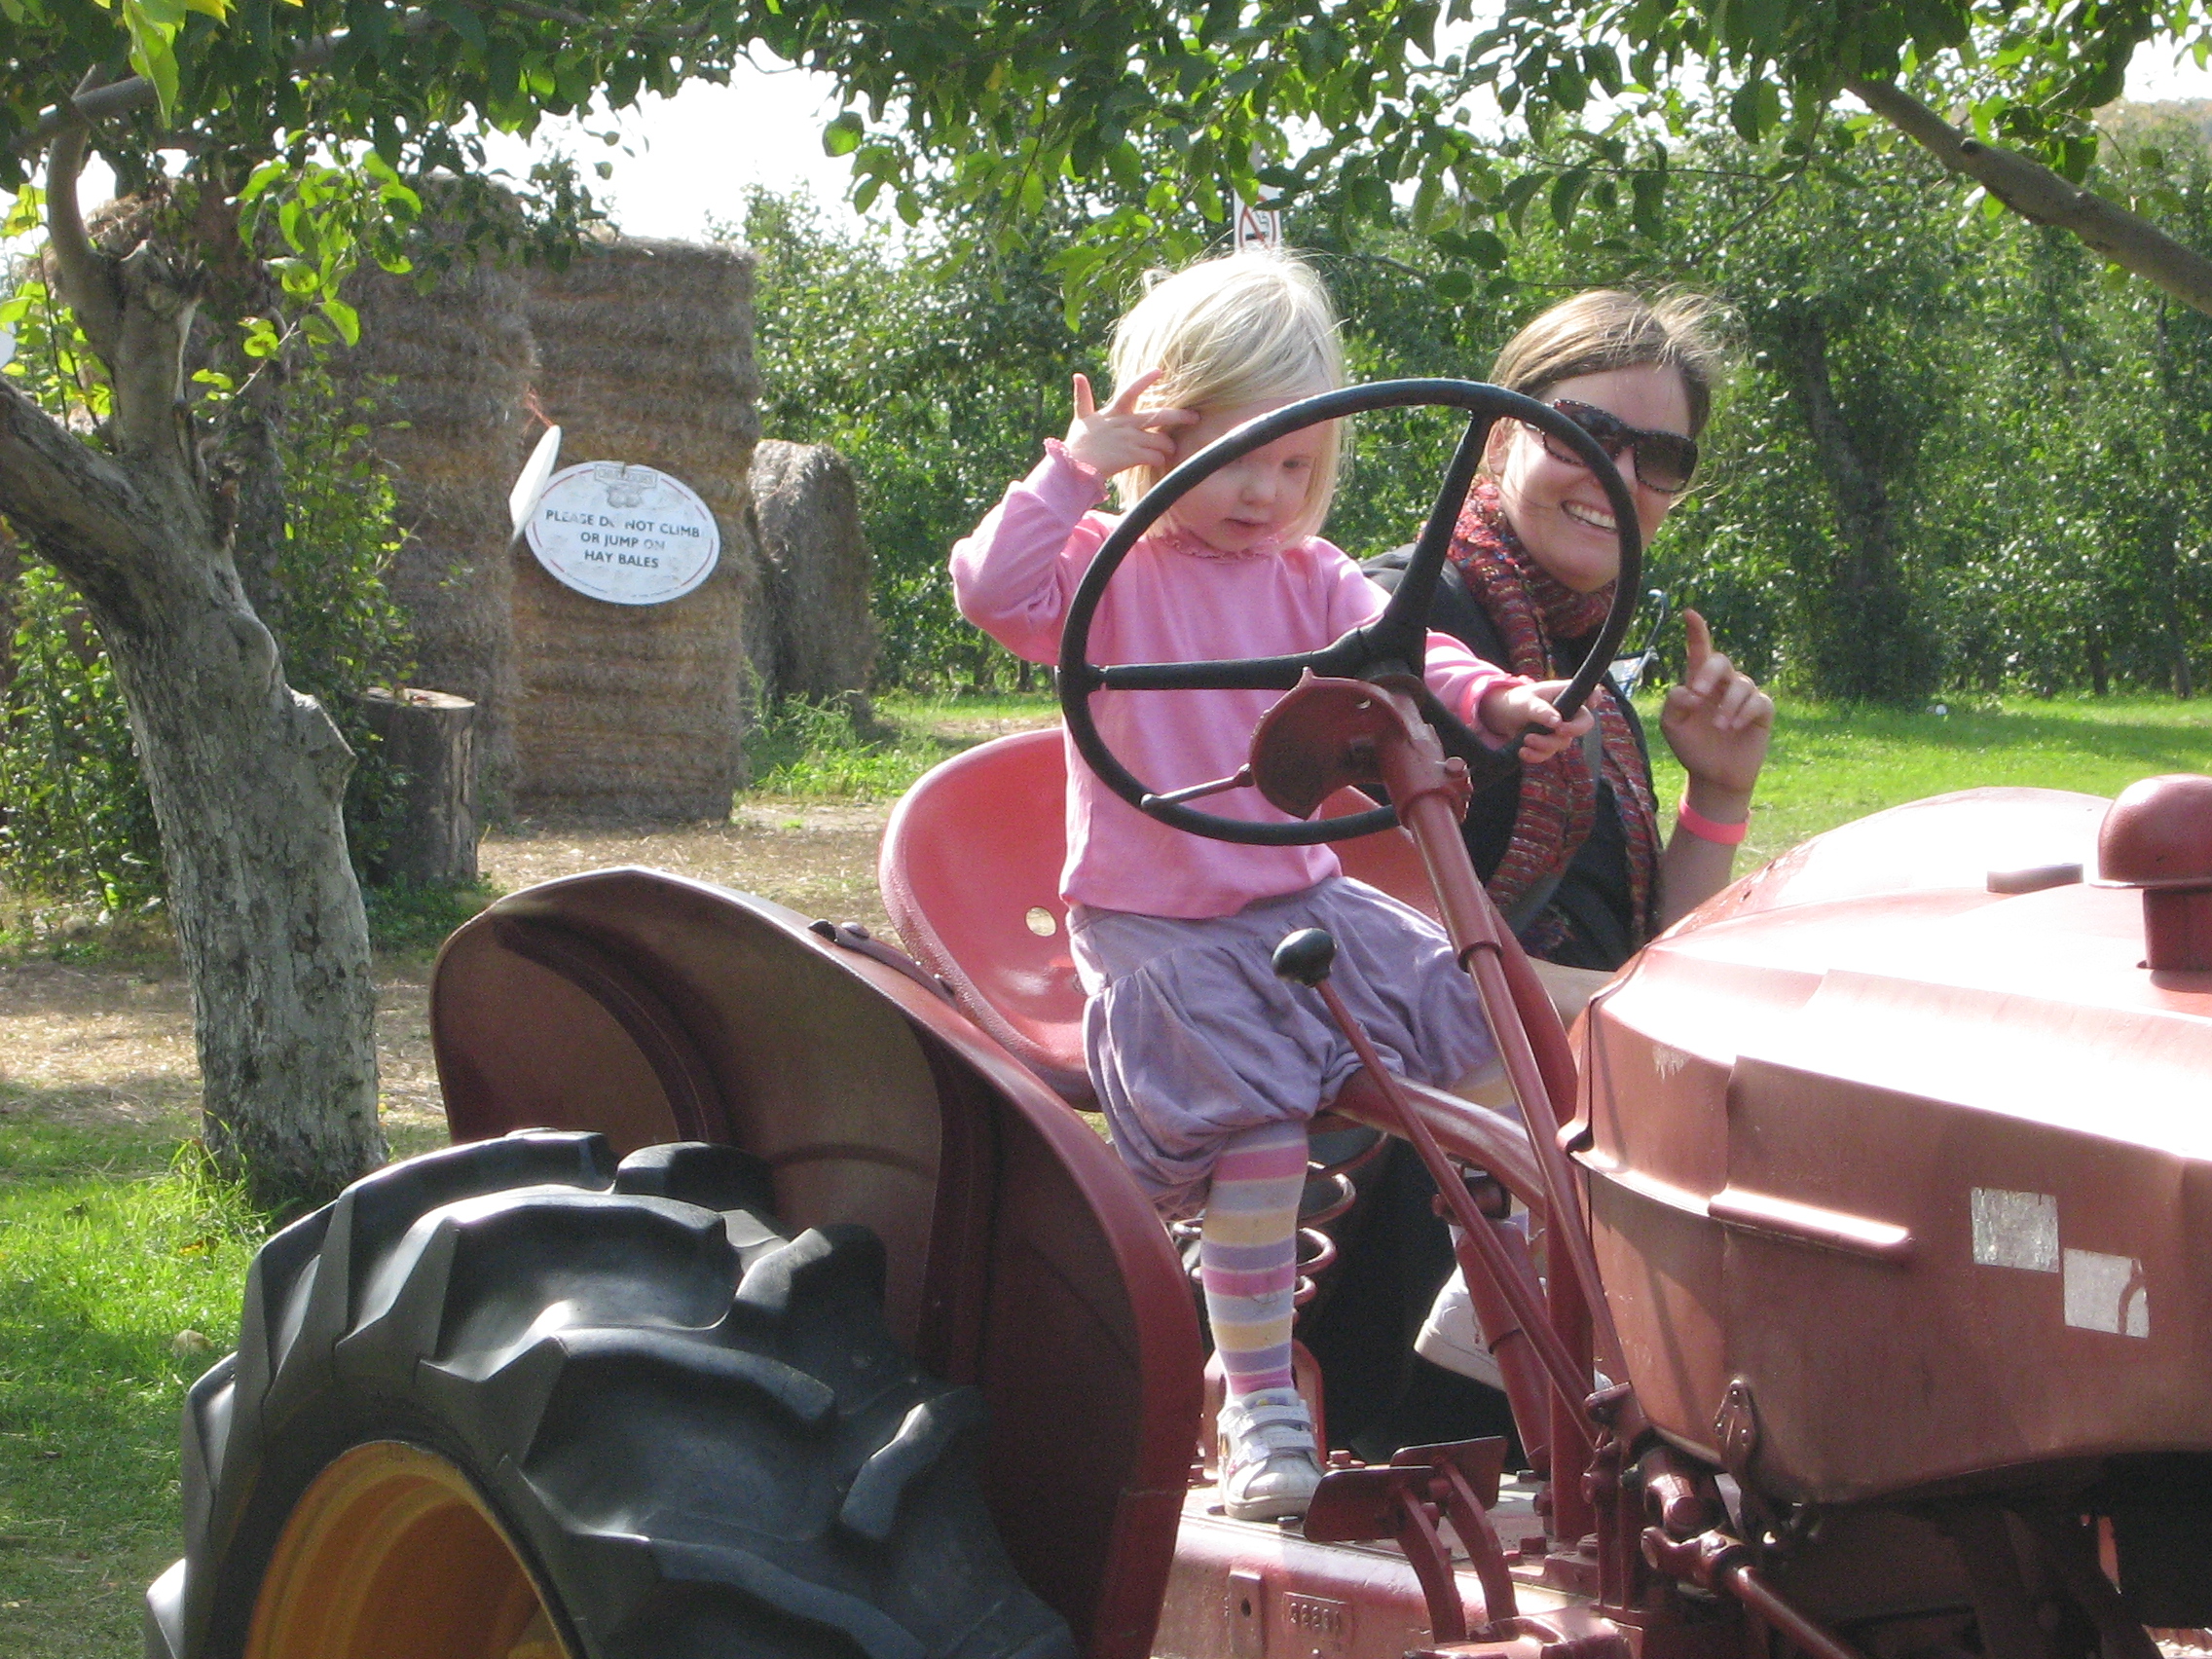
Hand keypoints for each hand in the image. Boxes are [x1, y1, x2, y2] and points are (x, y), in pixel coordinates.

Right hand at [1063, 368, 1196, 477]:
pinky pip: (1155, 456)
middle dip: (1180, 415)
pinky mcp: (1131, 457)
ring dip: (1168, 446)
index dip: (1145, 379)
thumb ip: (1083, 397)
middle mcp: (1124, 423)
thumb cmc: (1078, 444)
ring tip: (1169, 449)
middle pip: (1158, 415)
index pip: (1131, 390)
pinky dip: (1159, 459)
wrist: (1073, 467)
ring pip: (1160, 440)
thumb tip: (1077, 375)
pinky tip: (1158, 461)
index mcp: (1113, 412)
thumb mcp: (1081, 418)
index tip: (1159, 370)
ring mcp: (1129, 440)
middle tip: (1194, 417)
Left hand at [1478, 677, 1594, 762]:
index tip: (1590, 704)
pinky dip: (1536, 755)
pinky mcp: (1549, 743)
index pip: (1590, 692)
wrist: (1500, 716)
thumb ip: (1541, 711)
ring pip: (1563, 742)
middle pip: (1585, 724)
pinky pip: (1549, 754)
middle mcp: (1567, 712)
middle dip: (1573, 730)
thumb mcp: (1525, 702)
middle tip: (1559, 730)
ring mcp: (1559, 729)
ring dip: (1545, 744)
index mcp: (1565, 693)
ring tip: (1526, 739)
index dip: (1595, 697)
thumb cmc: (1516, 701)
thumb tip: (1558, 722)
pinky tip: (1522, 751)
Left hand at [1659, 609, 1771, 803]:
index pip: (1699, 652)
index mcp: (1699, 683)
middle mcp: (1723, 684)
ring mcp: (1744, 696)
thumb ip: (1673, 704)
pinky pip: (1758, 702)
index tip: (1689, 613)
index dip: (1696, 632)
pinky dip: (1744, 713)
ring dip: (1728, 705)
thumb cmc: (1692, 747)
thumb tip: (1689, 690)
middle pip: (1720, 661)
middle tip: (1698, 695)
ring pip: (1741, 684)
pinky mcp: (1762, 711)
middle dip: (1709, 674)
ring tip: (1718, 727)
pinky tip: (1734, 727)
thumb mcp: (1672, 727)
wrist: (1714, 776)